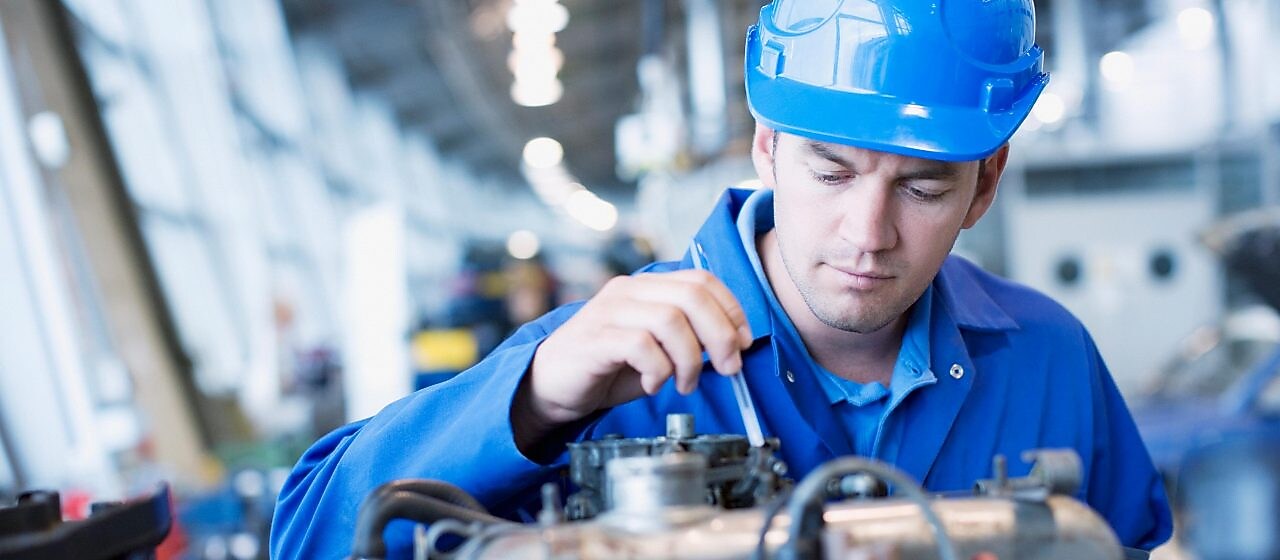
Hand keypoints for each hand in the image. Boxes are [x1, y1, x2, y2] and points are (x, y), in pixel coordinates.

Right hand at [513, 270, 752, 447]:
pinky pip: (641, 346)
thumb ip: (688, 339)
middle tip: (728, 369)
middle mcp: (628, 290)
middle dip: (721, 335)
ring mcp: (609, 311)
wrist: (550, 384)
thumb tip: (735, 346)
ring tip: (684, 383)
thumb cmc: (607, 368)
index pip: (701, 280)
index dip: (731, 309)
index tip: (743, 343)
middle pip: (692, 296)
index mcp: (647, 287)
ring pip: (671, 320)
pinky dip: (658, 370)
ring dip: (690, 359)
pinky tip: (653, 385)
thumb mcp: (656, 348)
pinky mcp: (595, 338)